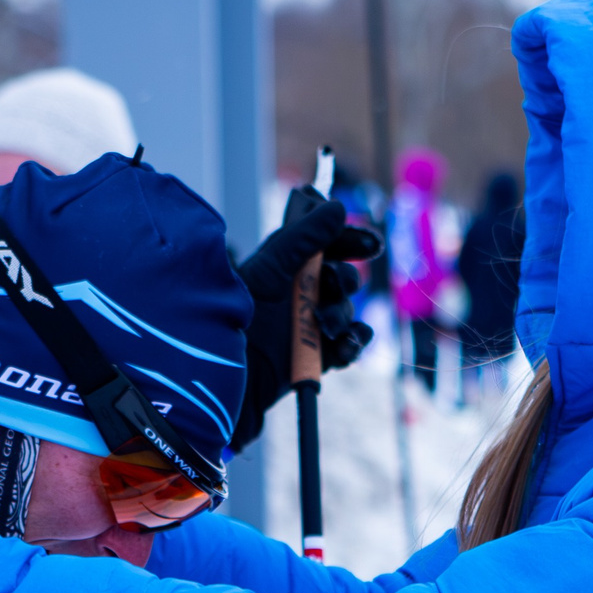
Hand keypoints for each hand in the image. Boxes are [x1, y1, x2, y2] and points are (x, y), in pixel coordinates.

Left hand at [231, 186, 381, 450]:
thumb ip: (301, 238)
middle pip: (341, 277)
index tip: (370, 244)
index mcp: (281, 267)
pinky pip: (349, 344)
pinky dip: (353, 343)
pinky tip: (343, 347)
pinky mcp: (315, 358)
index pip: (324, 244)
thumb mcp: (266, 273)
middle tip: (332, 286)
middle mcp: (295, 294)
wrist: (222, 386)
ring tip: (323, 325)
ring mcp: (307, 326)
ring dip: (342, 314)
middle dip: (343, 280)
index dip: (348, 239)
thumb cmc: (233, 323)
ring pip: (346, 311)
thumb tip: (336, 206)